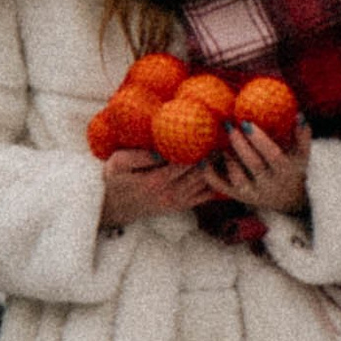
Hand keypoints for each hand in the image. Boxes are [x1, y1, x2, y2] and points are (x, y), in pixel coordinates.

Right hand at [99, 144, 220, 229]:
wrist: (109, 209)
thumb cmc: (112, 181)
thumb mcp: (116, 164)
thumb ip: (138, 156)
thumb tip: (160, 148)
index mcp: (155, 180)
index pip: (185, 162)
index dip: (201, 147)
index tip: (213, 131)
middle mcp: (170, 192)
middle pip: (200, 172)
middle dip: (214, 155)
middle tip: (228, 137)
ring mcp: (176, 201)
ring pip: (204, 185)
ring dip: (219, 169)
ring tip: (231, 151)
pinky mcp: (179, 206)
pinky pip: (203, 197)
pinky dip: (217, 186)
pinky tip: (226, 173)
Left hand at [218, 120, 311, 216]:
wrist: (287, 199)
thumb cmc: (292, 167)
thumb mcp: (301, 155)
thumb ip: (302, 136)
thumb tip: (299, 115)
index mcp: (285, 171)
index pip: (273, 156)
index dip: (260, 140)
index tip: (246, 123)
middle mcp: (269, 184)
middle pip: (254, 165)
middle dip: (240, 145)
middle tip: (229, 126)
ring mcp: (253, 193)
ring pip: (238, 179)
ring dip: (227, 159)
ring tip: (220, 142)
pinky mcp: (238, 197)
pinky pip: (222, 188)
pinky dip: (210, 176)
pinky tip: (203, 160)